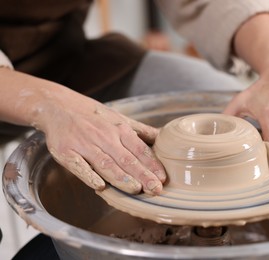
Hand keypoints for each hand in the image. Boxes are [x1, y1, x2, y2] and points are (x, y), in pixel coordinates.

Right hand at [42, 97, 165, 194]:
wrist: (58, 106)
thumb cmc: (93, 115)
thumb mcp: (119, 118)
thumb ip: (141, 131)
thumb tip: (164, 137)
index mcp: (120, 129)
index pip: (140, 149)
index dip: (152, 164)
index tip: (163, 178)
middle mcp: (104, 137)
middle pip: (126, 159)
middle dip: (142, 175)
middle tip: (156, 190)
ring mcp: (85, 145)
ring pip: (106, 164)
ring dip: (121, 177)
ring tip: (136, 189)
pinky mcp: (66, 152)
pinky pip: (79, 166)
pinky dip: (89, 175)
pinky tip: (100, 186)